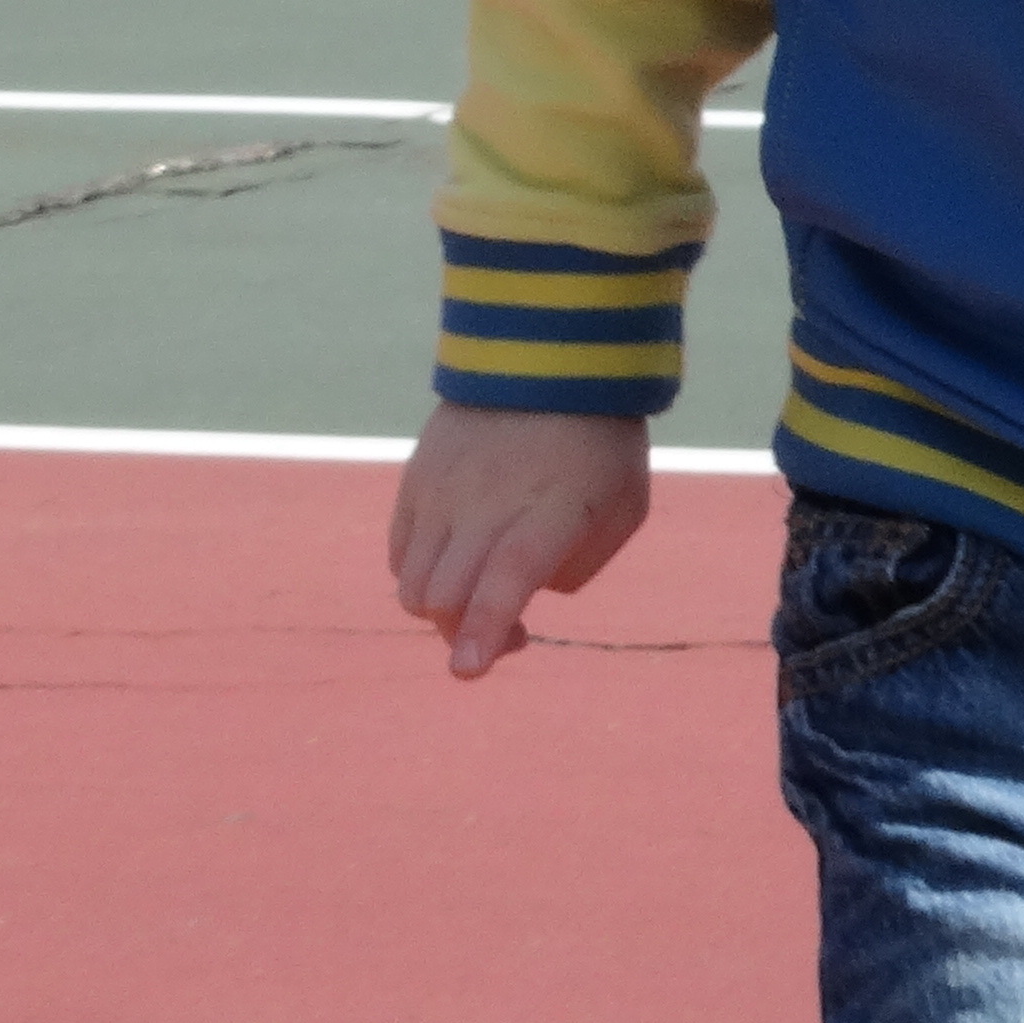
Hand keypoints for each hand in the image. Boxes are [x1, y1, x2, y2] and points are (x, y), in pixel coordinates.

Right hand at [389, 403, 650, 677]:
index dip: (485, 628)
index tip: (469, 669)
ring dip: (444, 612)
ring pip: (414, 585)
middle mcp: (486, 504)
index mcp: (548, 511)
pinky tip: (459, 562)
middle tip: (514, 635)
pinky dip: (422, 577)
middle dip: (468, 637)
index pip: (504, 578)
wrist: (549, 353)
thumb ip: (579, 565)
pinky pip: (400, 554)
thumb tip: (525, 594)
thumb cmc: (600, 441)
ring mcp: (443, 491)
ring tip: (481, 599)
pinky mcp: (417, 479)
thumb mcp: (623, 507)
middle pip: (445, 598)